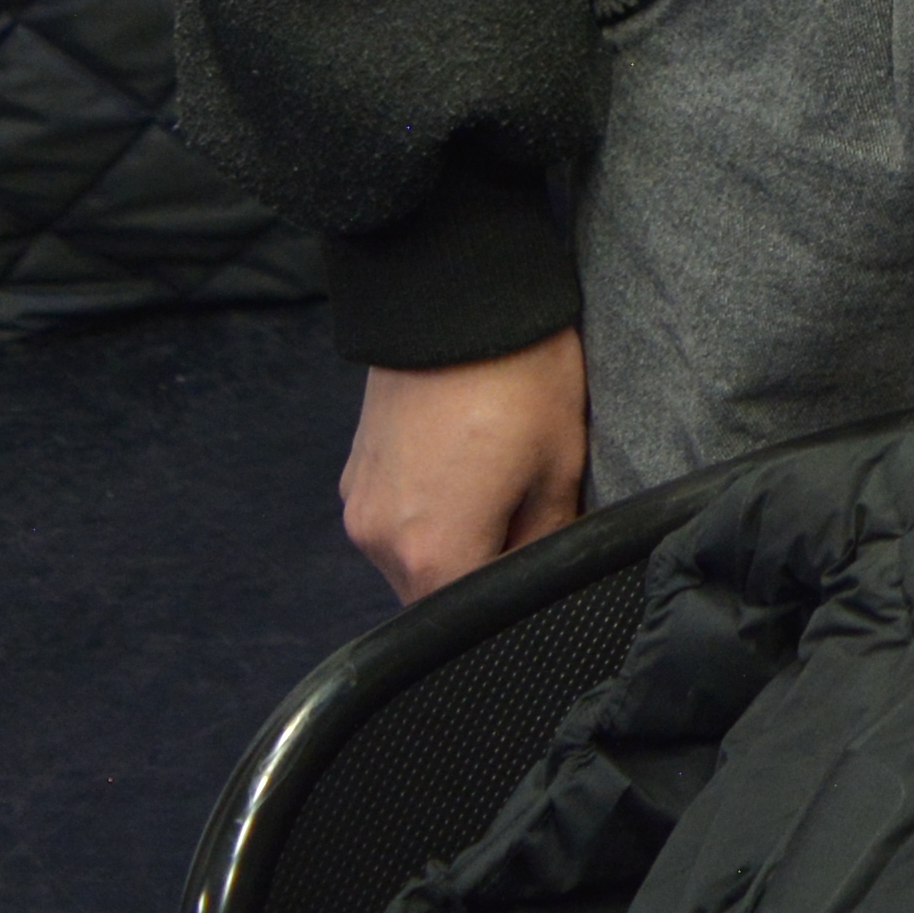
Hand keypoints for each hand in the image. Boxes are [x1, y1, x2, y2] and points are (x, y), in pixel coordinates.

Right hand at [342, 331, 590, 603]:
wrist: (453, 295)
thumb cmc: (519, 378)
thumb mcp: (558, 465)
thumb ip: (548, 539)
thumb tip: (544, 571)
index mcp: (433, 555)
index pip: (477, 617)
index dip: (517, 594)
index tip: (545, 558)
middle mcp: (380, 543)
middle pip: (438, 592)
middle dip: (485, 566)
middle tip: (529, 512)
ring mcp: (360, 507)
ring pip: (414, 557)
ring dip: (454, 538)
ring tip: (497, 476)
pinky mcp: (355, 473)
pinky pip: (395, 518)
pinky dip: (429, 509)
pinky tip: (465, 462)